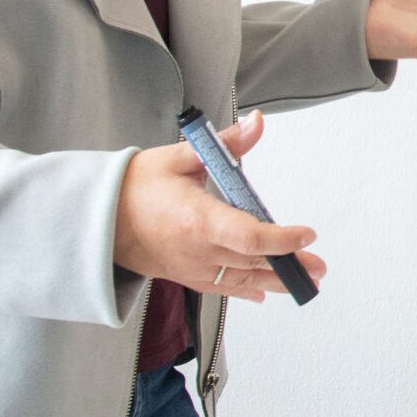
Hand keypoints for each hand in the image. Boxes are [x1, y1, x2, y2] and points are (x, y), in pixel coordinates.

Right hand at [113, 112, 324, 303]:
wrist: (98, 218)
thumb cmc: (135, 187)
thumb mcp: (182, 157)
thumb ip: (227, 144)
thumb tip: (257, 123)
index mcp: (198, 219)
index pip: (250, 236)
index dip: (283, 239)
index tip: (307, 233)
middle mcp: (197, 250)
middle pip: (253, 261)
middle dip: (290, 264)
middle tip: (319, 266)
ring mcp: (192, 267)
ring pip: (242, 279)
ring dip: (275, 282)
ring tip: (306, 281)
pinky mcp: (185, 275)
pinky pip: (221, 288)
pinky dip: (245, 290)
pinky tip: (263, 293)